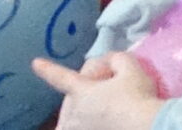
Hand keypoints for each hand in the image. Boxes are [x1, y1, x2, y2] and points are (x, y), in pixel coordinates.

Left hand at [34, 53, 161, 129]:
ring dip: (76, 113)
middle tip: (108, 86)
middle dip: (84, 90)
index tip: (35, 63)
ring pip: (70, 118)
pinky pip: (69, 129)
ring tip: (97, 109)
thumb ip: (117, 59)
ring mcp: (78, 129)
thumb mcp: (132, 68)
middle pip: (72, 98)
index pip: (60, 77)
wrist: (146, 126)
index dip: (48, 69)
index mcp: (81, 91)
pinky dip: (69, 126)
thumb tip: (111, 62)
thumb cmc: (137, 96)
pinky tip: (77, 125)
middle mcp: (73, 112)